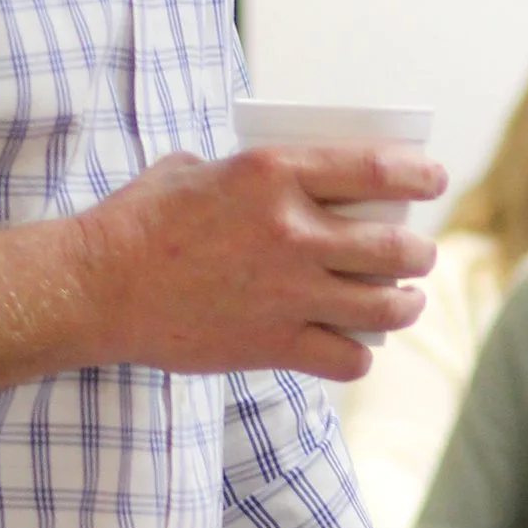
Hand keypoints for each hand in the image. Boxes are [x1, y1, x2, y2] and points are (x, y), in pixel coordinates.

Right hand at [76, 144, 445, 379]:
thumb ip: (247, 172)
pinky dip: (359, 355)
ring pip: (385, 306)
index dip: (419, 176)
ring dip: (404, 304)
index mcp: (273, 173)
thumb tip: (286, 183)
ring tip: (404, 302)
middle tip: (418, 255)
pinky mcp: (272, 344)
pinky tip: (354, 347)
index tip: (432, 180)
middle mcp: (291, 233)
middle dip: (418, 253)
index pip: (377, 169)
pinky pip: (348, 358)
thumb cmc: (137, 220)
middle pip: (395, 248)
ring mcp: (286, 293)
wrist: (94, 287)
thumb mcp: (193, 168)